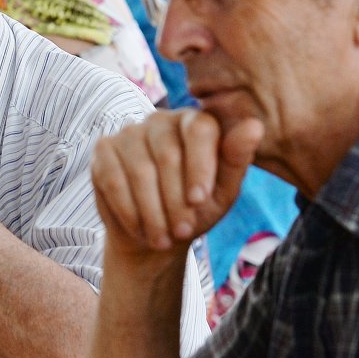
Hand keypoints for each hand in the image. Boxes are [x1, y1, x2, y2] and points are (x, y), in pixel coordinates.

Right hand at [93, 109, 261, 258]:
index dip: (200, 166)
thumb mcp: (223, 192)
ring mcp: (129, 132)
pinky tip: (140, 228)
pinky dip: (128, 210)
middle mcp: (160, 119)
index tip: (199, 201)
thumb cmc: (195, 209)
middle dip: (175, 199)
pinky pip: (114, 179)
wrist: (157, 234)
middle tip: (183, 230)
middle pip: (167, 154)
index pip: (199, 130)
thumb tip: (255, 125)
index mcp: (195, 122)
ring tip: (163, 237)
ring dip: (152, 211)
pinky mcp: (104, 150)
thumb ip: (236, 159)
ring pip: (140, 170)